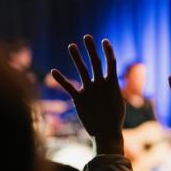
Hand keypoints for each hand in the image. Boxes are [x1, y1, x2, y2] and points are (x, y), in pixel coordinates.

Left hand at [52, 35, 125, 154]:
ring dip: (76, 57)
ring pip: (82, 69)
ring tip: (71, 46)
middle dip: (91, 48)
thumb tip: (111, 83)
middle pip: (95, 62)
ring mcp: (90, 91)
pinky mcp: (79, 99)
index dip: (108, 50)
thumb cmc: (114, 119)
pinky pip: (68, 87)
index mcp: (112, 84)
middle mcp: (101, 84)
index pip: (111, 62)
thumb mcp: (117, 101)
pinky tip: (53, 71)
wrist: (107, 133)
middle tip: (86, 37)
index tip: (104, 40)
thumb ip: (113, 89)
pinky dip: (60, 79)